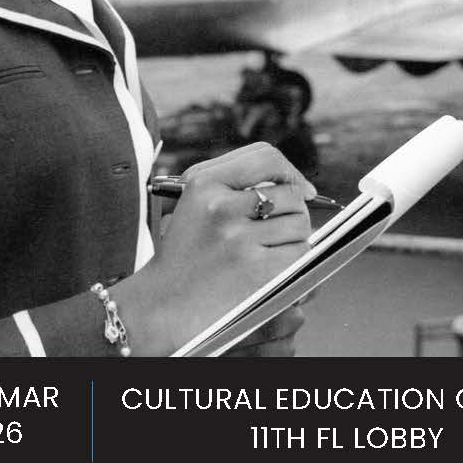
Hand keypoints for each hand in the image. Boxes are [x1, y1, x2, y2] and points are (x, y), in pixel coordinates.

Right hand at [114, 143, 313, 355]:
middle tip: (278, 228)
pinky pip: (298, 253)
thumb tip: (296, 186)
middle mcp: (221, 206)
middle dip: (293, 210)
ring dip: (293, 238)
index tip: (301, 188)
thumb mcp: (195, 203)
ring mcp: (239, 238)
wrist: (161, 306)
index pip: (265, 156)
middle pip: (290, 193)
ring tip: (268, 250)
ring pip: (299, 223)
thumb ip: (235, 182)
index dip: (290, 171)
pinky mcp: (256, 270)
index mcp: (204, 183)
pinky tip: (271, 268)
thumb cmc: (184, 256)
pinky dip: (293, 261)